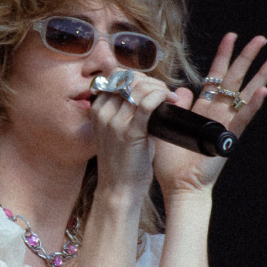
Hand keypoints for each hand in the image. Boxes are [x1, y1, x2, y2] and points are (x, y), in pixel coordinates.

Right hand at [90, 79, 177, 196]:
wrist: (119, 189)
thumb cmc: (123, 162)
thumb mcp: (118, 132)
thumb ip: (128, 112)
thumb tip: (150, 93)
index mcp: (98, 110)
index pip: (116, 77)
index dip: (137, 77)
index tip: (151, 87)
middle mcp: (103, 113)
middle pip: (128, 79)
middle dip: (150, 81)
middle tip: (164, 92)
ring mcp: (115, 122)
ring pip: (139, 88)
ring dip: (158, 88)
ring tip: (168, 98)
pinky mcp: (130, 132)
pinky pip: (147, 103)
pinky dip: (159, 96)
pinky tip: (167, 100)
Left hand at [153, 33, 266, 197]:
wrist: (179, 186)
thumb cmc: (171, 163)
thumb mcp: (168, 127)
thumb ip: (176, 106)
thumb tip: (181, 89)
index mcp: (203, 109)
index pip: (215, 76)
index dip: (223, 56)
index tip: (231, 36)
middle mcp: (218, 113)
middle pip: (236, 79)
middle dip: (248, 57)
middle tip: (261, 38)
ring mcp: (226, 125)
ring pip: (246, 94)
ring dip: (261, 74)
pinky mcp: (229, 137)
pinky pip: (243, 118)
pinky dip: (253, 104)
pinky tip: (263, 91)